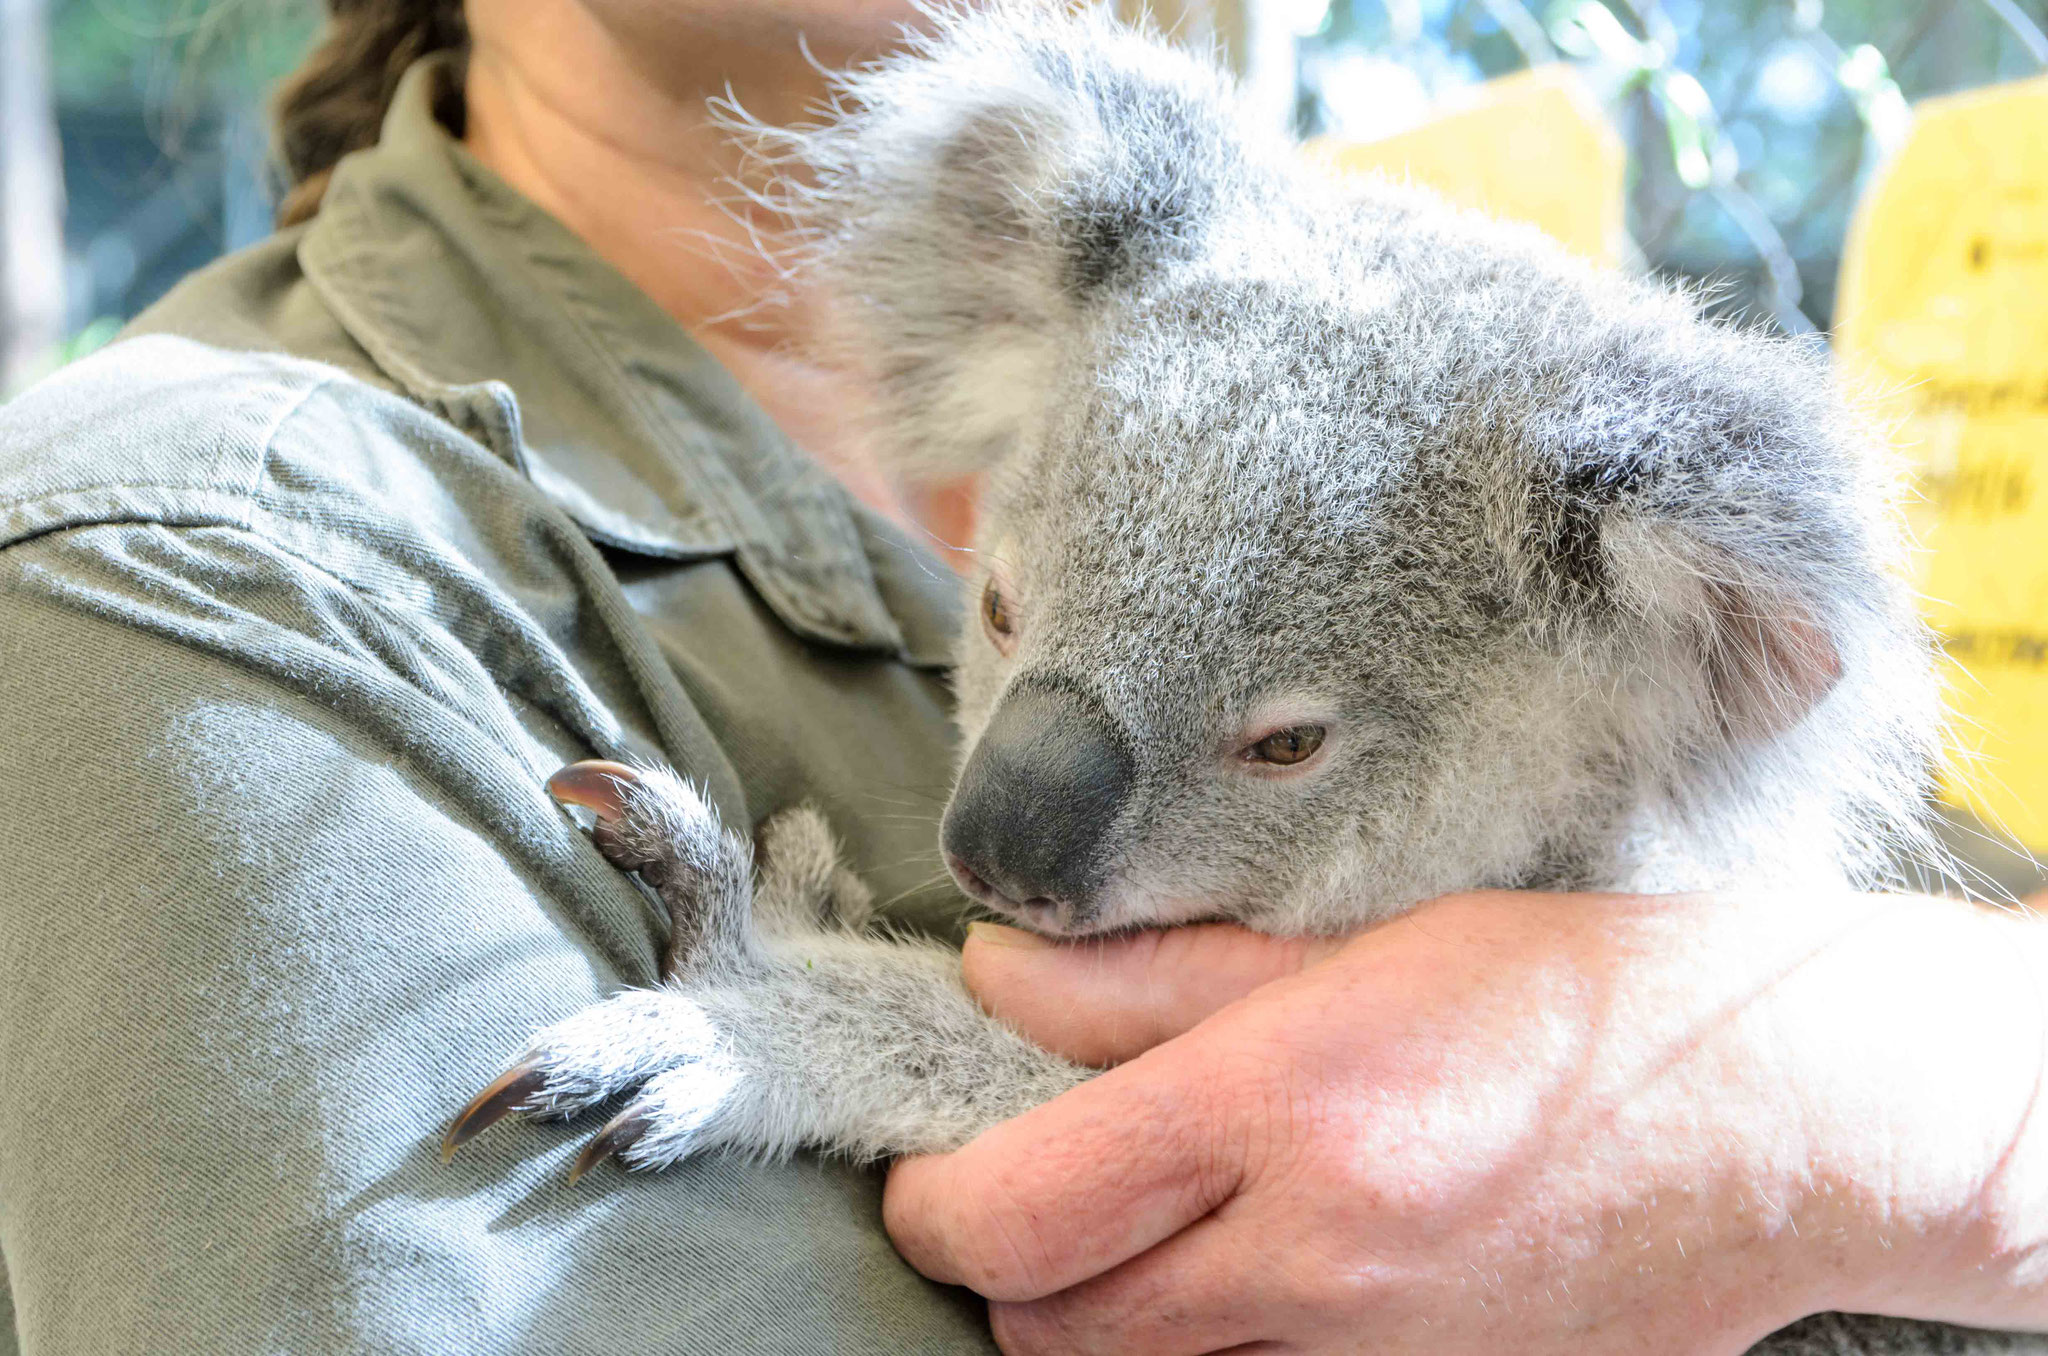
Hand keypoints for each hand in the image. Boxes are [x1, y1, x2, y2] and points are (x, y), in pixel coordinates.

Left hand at [884, 890, 2047, 1353]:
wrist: (1772, 1125)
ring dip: (1102, 1316)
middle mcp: (1309, 1261)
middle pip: (1053, 1329)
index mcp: (1278, 1116)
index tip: (928, 1170)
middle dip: (1008, 1272)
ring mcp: (1366, 1354)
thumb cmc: (1566, 999)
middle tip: (1032, 1192)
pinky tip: (1243, 1269)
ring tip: (1134, 1225)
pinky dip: (1210, 1347)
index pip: (1017, 1214)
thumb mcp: (1346, 945)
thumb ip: (1150, 977)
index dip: (931, 1204)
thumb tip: (999, 976)